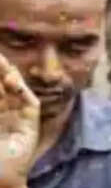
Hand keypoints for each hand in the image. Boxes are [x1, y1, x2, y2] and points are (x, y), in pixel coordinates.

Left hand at [0, 53, 38, 186]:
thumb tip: (3, 86)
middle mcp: (4, 113)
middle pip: (2, 86)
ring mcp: (18, 118)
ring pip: (16, 92)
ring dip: (9, 76)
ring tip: (2, 62)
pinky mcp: (30, 125)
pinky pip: (30, 104)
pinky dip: (23, 90)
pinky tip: (13, 80)